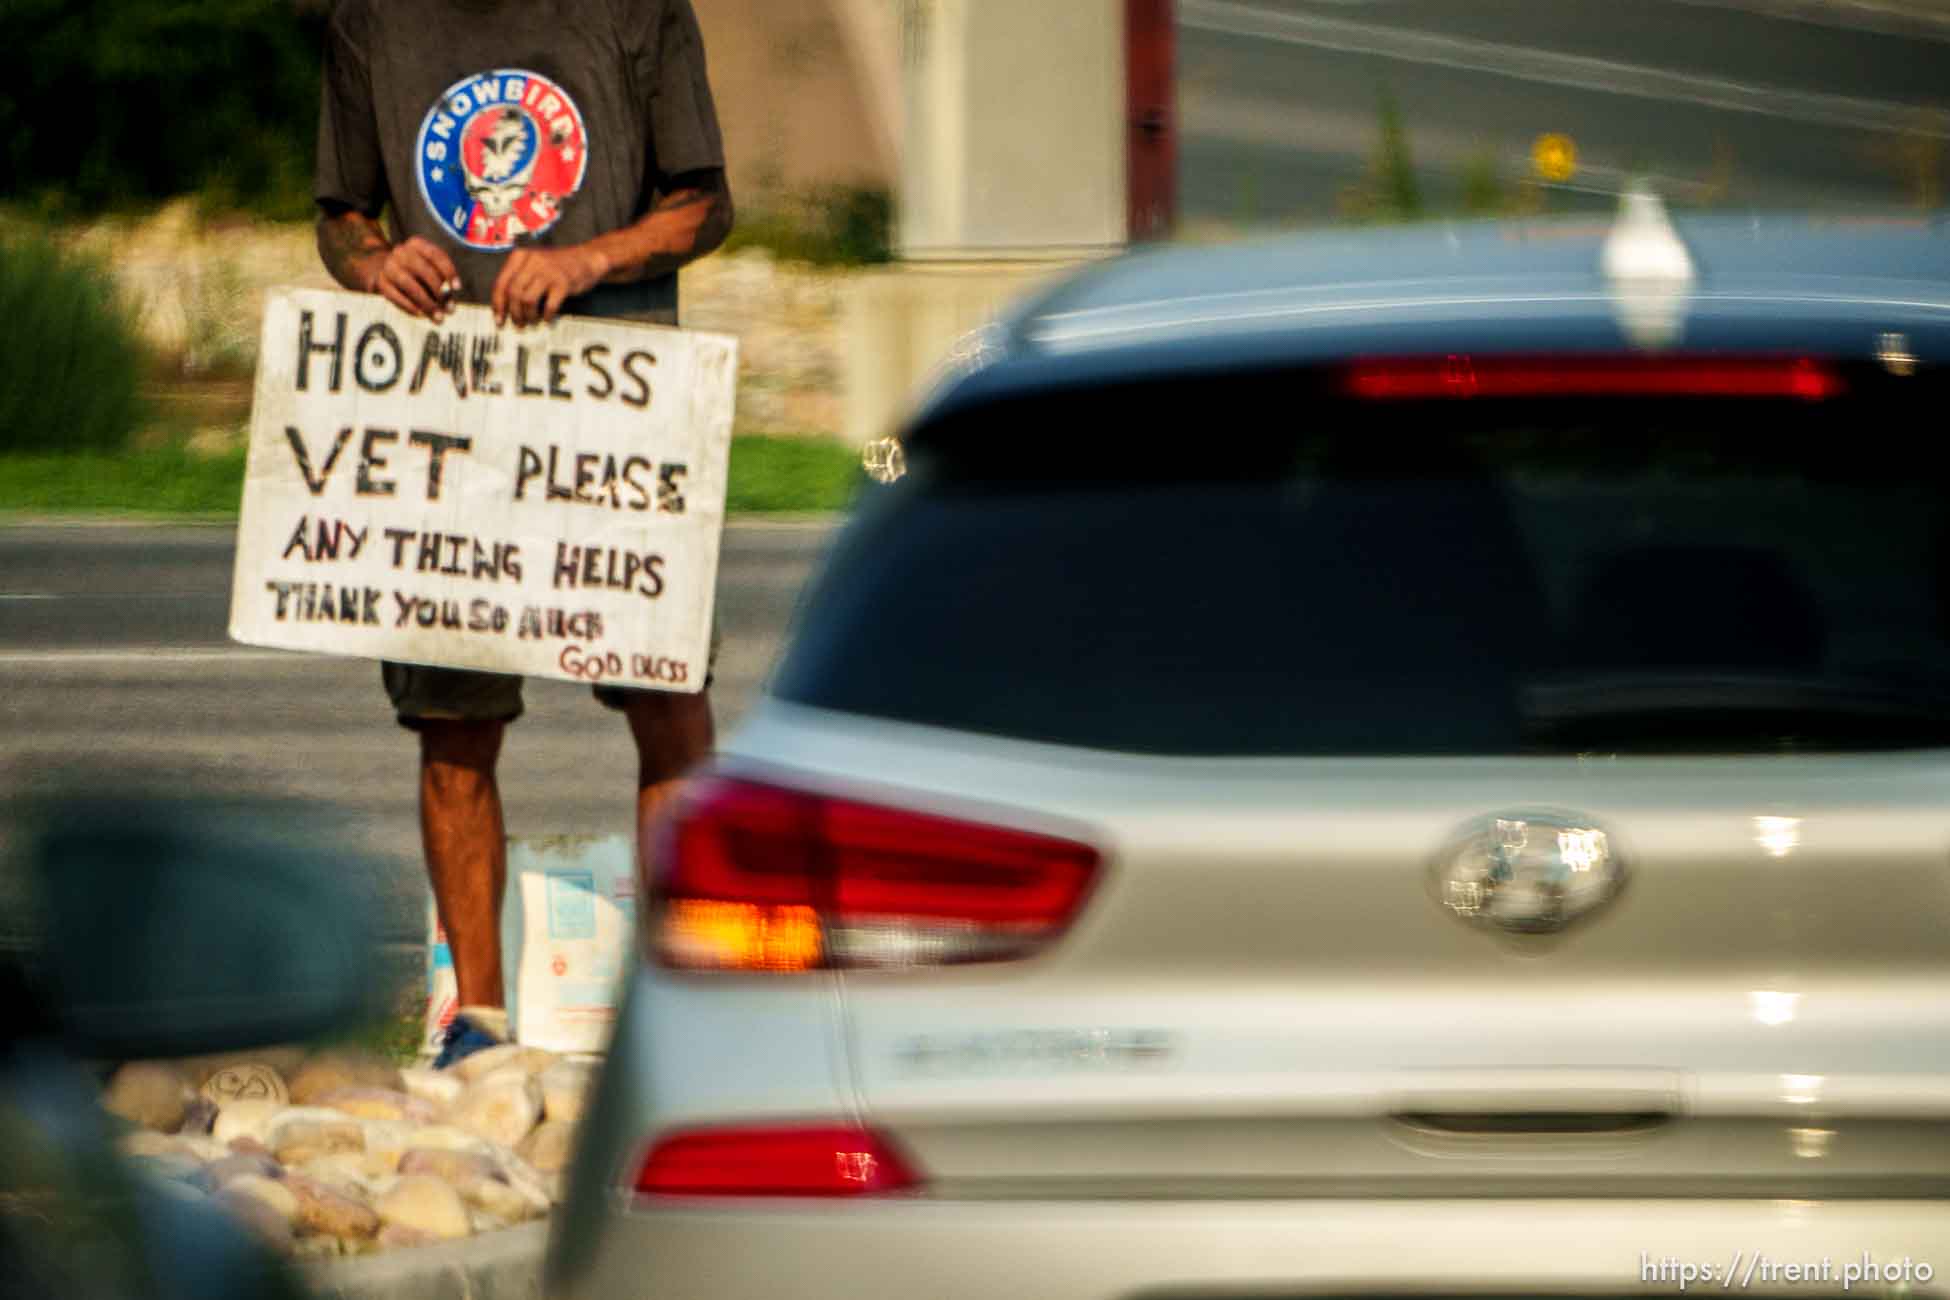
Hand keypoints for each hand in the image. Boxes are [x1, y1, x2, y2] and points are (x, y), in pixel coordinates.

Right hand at [368, 237, 460, 321]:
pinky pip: (396, 296)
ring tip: (438, 317)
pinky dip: (410, 306)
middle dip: (439, 291)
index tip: (457, 288)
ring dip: (427, 303)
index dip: (448, 271)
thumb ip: (441, 282)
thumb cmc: (416, 271)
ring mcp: (389, 266)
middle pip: (424, 270)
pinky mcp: (381, 282)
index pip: (436, 255)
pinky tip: (421, 314)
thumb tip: (449, 305)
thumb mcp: (429, 268)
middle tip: (450, 308)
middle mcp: (401, 252)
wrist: (384, 268)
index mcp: (416, 244)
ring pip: (410, 285)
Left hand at [491, 245, 606, 327]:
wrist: (587, 258)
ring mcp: (549, 272)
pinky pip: (549, 305)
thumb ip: (518, 278)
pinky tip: (547, 318)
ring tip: (532, 321)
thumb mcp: (533, 263)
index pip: (501, 283)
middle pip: (513, 293)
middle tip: (518, 323)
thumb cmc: (557, 265)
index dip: (498, 304)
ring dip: (528, 316)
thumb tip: (504, 305)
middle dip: (514, 313)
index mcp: (520, 256)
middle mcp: (532, 261)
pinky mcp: (563, 283)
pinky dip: (546, 316)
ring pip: (528, 300)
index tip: (499, 318)